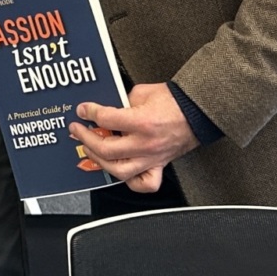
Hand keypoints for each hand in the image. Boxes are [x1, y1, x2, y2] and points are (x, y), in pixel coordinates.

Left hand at [69, 82, 198, 190]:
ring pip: (119, 171)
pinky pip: (144, 183)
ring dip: (99, 161)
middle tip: (78, 130)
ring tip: (90, 150)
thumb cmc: (175, 101)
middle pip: (106, 149)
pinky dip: (130, 182)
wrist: (198, 111)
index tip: (83, 110)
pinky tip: (119, 172)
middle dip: (86, 138)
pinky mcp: (159, 165)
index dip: (89, 112)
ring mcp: (152, 158)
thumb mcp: (143, 92)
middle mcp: (146, 144)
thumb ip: (122, 101)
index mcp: (142, 122)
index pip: (106, 119)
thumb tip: (107, 107)